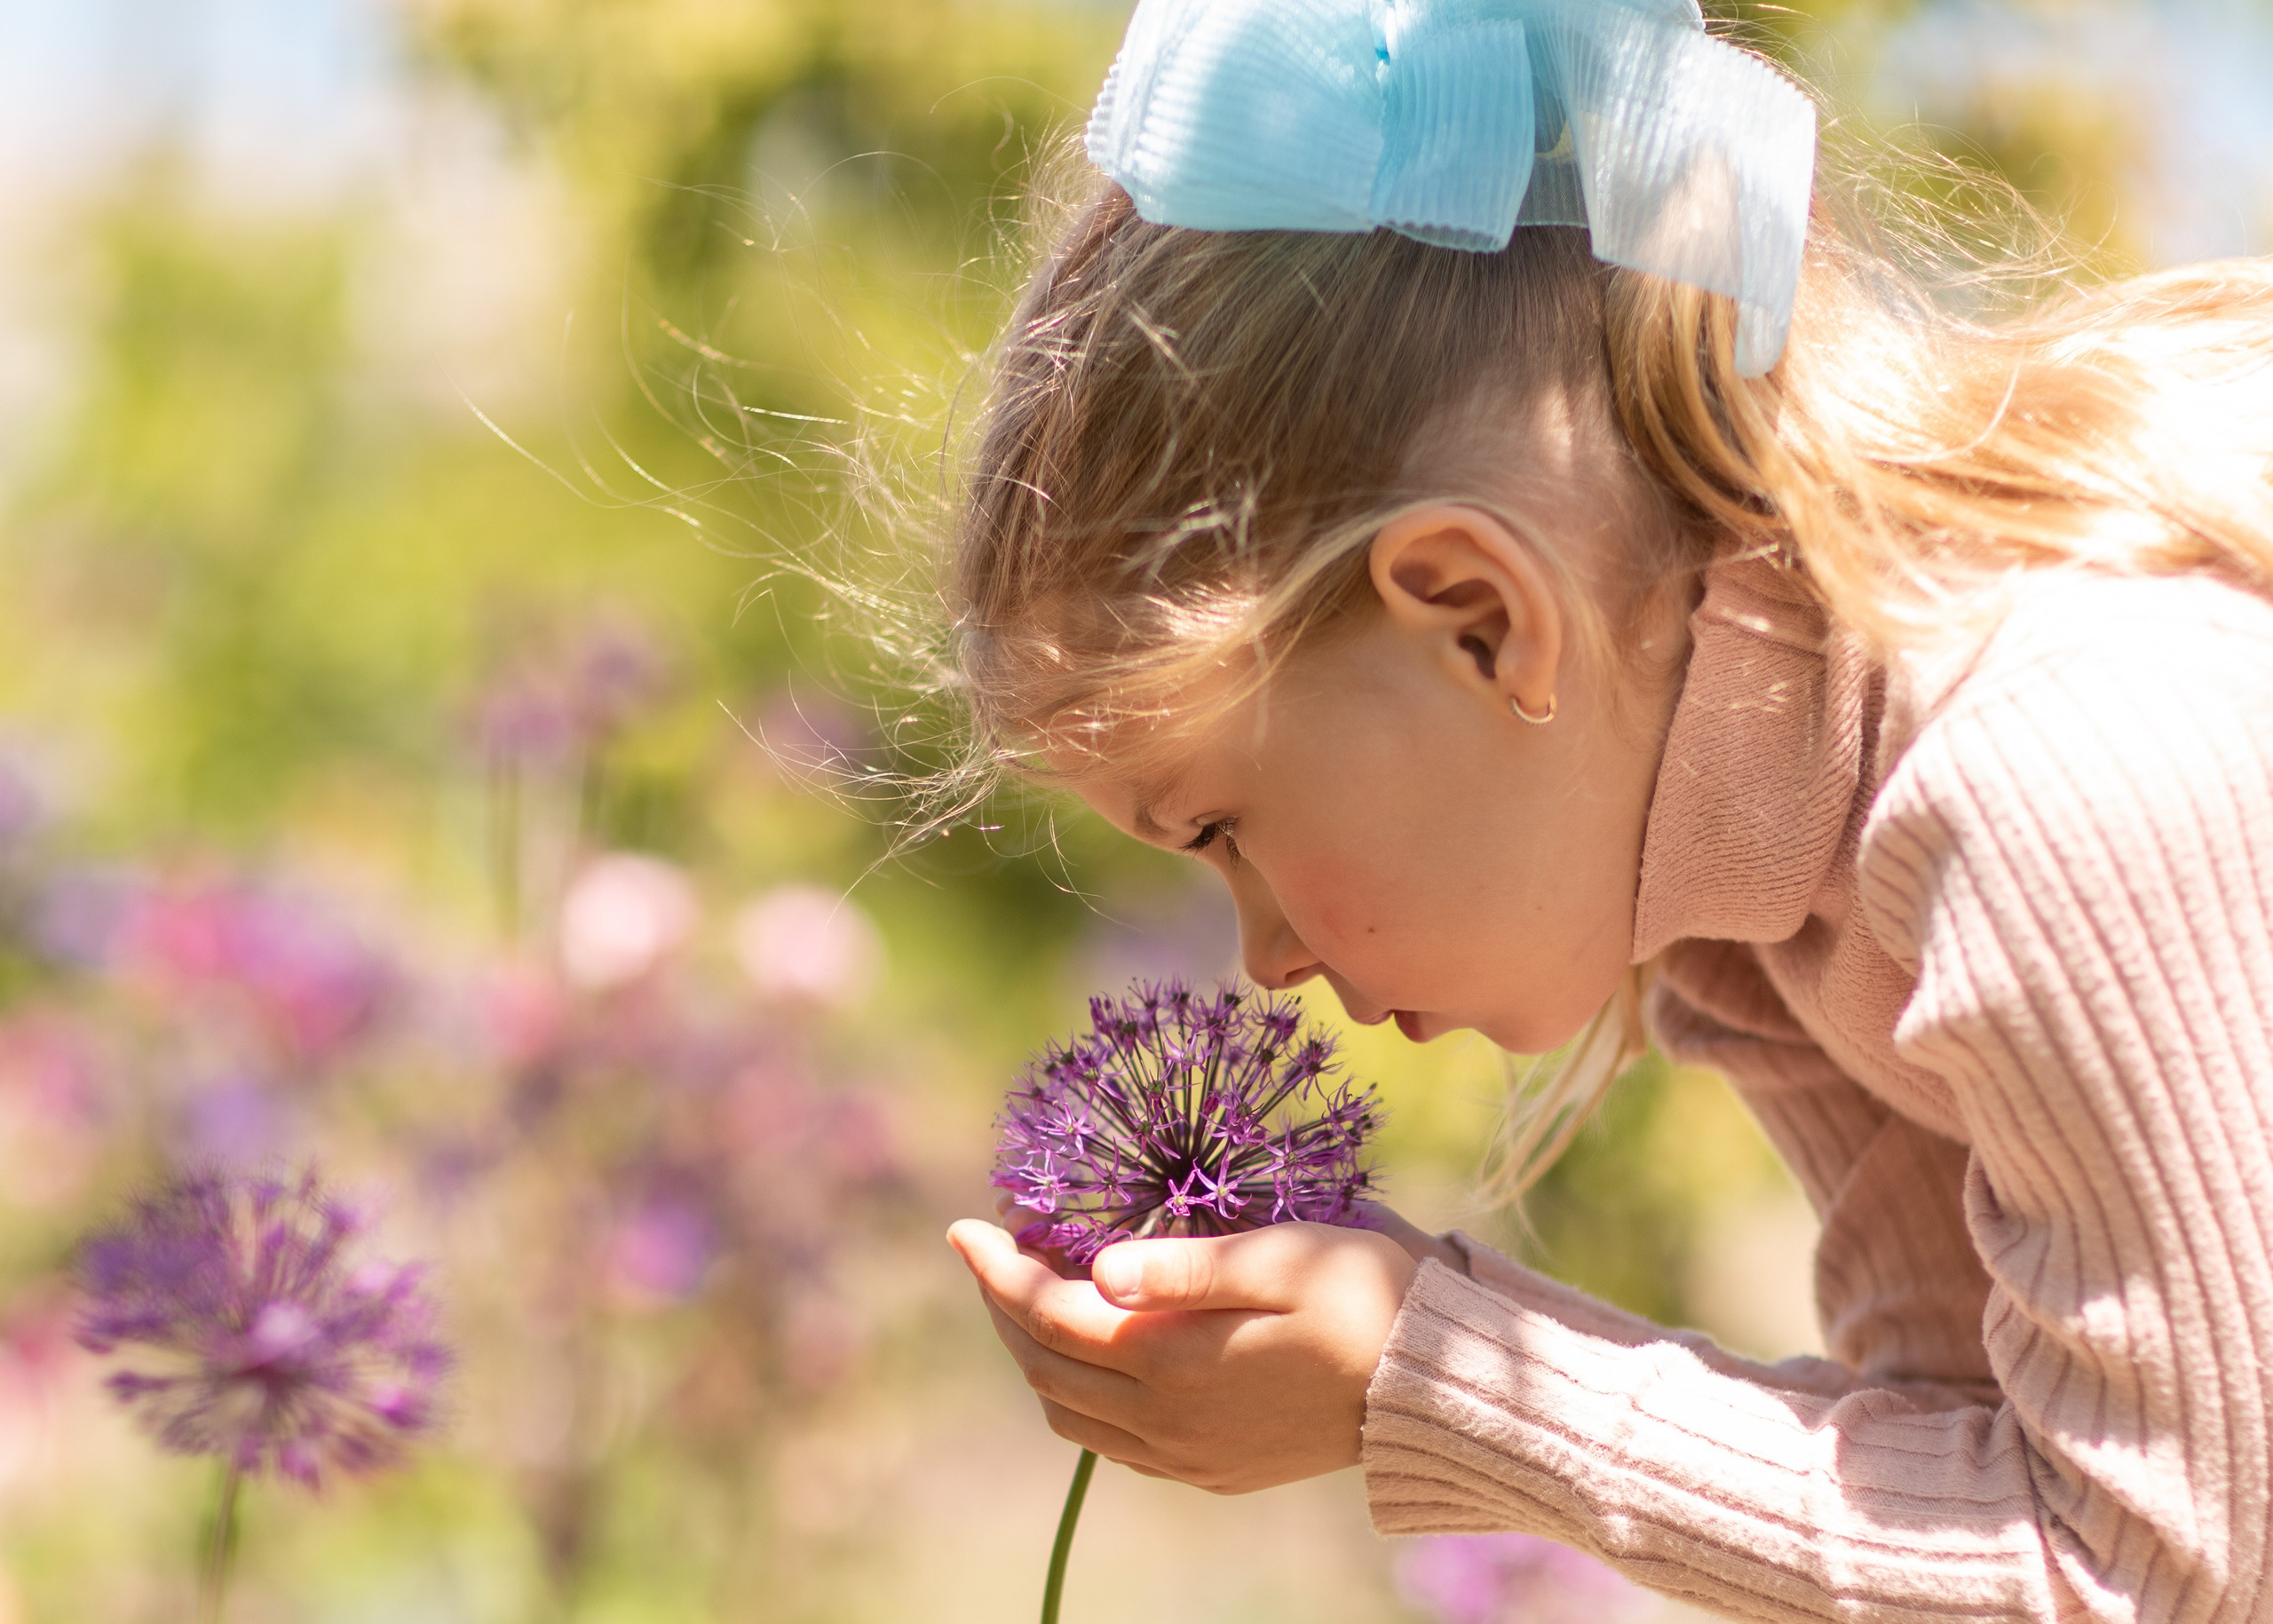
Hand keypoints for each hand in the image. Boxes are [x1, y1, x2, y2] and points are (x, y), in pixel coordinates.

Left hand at [948, 1217, 1421, 1493]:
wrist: (1437, 1388)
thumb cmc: (1366, 1298)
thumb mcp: (1279, 1258)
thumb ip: (1183, 1266)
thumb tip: (1095, 1271)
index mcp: (1173, 1361)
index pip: (1048, 1313)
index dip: (997, 1267)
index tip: (965, 1224)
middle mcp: (1167, 1422)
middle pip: (1044, 1365)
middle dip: (1004, 1304)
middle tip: (997, 1246)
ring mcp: (1187, 1456)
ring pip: (1069, 1411)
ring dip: (1036, 1351)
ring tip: (1036, 1289)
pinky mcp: (1211, 1470)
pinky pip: (1112, 1441)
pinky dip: (1079, 1391)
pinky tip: (1097, 1346)